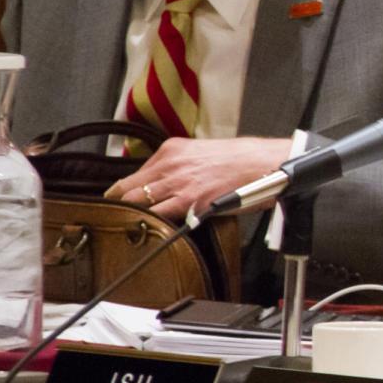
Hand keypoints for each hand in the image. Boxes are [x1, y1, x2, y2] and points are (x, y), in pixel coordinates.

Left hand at [105, 136, 292, 219]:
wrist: (267, 162)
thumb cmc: (243, 160)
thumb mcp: (202, 153)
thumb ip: (180, 167)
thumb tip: (167, 187)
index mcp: (172, 150)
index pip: (133, 174)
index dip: (122, 192)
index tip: (120, 202)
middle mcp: (170, 164)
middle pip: (126, 189)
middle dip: (119, 206)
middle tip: (116, 220)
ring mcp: (178, 182)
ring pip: (135, 203)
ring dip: (131, 217)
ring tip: (128, 231)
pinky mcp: (190, 200)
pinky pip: (157, 215)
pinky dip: (149, 224)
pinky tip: (148, 232)